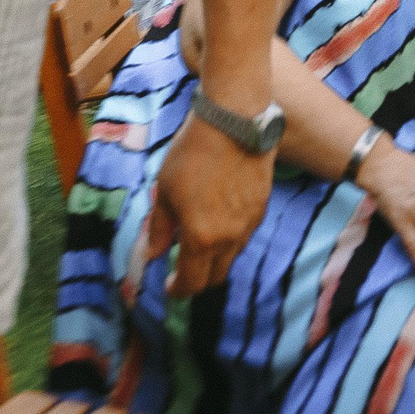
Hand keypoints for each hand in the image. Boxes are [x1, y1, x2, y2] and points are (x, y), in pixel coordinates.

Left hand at [147, 113, 275, 296]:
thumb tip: (153, 254)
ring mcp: (249, 225)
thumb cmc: (192, 154)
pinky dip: (228, 240)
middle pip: (215, 277)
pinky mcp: (261, 209)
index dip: (178, 290)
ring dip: (214, 260)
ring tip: (198, 243)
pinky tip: (217, 220)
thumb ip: (160, 228)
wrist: (234, 123)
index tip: (168, 288)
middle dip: (197, 281)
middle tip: (181, 272)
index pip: (192, 282)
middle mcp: (230, 239)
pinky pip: (243, 236)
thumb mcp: (164, 190)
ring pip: (232, 257)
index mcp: (201, 238)